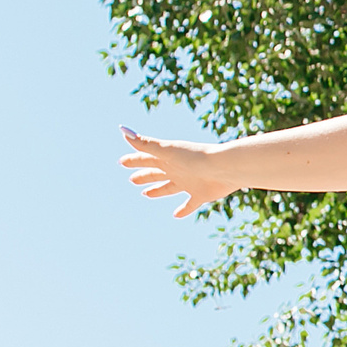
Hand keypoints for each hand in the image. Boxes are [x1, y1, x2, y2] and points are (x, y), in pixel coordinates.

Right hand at [119, 128, 239, 217]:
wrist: (224, 167)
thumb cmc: (196, 157)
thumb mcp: (167, 150)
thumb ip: (145, 144)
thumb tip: (123, 131)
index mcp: (168, 158)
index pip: (147, 158)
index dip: (134, 160)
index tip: (122, 161)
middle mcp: (178, 169)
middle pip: (157, 173)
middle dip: (144, 175)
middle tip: (132, 179)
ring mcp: (189, 182)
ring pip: (169, 187)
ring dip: (157, 190)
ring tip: (146, 194)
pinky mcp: (201, 194)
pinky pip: (189, 204)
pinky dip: (183, 210)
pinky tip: (176, 215)